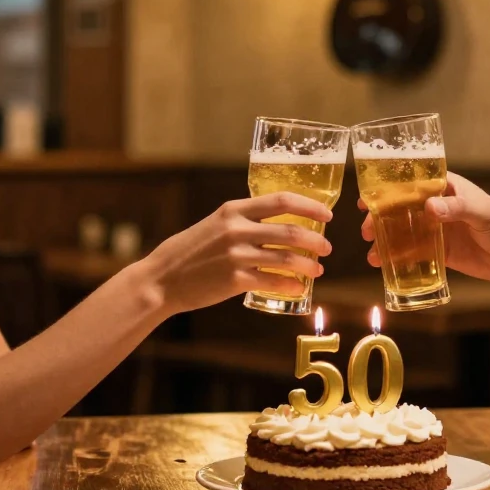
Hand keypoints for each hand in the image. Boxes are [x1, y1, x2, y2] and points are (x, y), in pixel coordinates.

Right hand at [143, 192, 332, 313]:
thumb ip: (243, 222)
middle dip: (315, 240)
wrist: (162, 278)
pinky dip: (290, 286)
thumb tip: (278, 224)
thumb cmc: (191, 251)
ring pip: (285, 258)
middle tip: (327, 248)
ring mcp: (236, 255)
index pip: (281, 201)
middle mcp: (236, 229)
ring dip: (308, 264)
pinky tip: (299, 289)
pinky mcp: (234, 281)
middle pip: (289, 231)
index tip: (327, 214)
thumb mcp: (216, 225)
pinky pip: (272, 282)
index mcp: (234, 210)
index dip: (309, 206)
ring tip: (317, 269)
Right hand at [360, 172, 489, 283]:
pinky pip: (414, 253)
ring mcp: (437, 229)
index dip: (388, 188)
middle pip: (401, 208)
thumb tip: (429, 207)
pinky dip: (399, 258)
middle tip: (366, 231)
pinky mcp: (439, 251)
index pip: (412, 182)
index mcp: (447, 188)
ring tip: (372, 254)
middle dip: (381, 219)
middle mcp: (437, 206)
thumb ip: (458, 208)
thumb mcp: (483, 213)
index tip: (368, 198)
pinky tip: (384, 265)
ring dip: (386, 241)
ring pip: (404, 232)